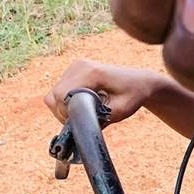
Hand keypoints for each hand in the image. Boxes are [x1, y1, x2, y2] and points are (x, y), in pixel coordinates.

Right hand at [44, 60, 158, 124]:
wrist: (140, 82)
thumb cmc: (133, 96)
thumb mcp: (120, 112)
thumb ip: (98, 119)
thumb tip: (78, 127)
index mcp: (91, 72)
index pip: (62, 95)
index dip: (66, 113)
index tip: (82, 121)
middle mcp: (79, 66)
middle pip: (54, 96)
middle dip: (65, 113)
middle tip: (84, 121)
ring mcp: (75, 67)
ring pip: (54, 95)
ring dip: (64, 109)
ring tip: (85, 114)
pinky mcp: (73, 71)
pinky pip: (59, 91)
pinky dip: (66, 103)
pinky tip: (82, 107)